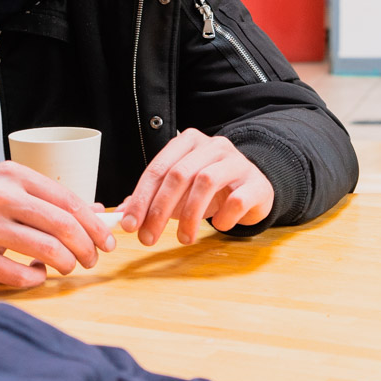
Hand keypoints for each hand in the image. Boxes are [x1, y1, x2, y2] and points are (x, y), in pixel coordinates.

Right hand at [0, 161, 115, 287]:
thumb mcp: (4, 184)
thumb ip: (45, 198)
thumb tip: (94, 211)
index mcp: (14, 175)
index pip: (68, 201)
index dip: (94, 224)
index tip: (108, 240)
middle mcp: (1, 197)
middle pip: (62, 225)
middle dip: (87, 246)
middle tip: (93, 260)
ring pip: (45, 249)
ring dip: (66, 264)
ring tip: (68, 268)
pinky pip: (16, 273)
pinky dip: (35, 278)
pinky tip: (36, 275)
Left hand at [119, 128, 273, 245]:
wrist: (254, 187)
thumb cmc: (212, 189)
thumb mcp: (181, 190)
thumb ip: (153, 196)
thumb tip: (124, 212)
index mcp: (189, 142)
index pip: (158, 167)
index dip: (141, 197)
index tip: (130, 224)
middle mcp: (213, 146)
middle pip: (179, 174)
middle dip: (159, 209)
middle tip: (148, 238)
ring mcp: (237, 162)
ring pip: (206, 182)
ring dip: (189, 216)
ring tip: (183, 239)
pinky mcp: (256, 182)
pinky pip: (236, 200)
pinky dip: (224, 217)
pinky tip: (219, 225)